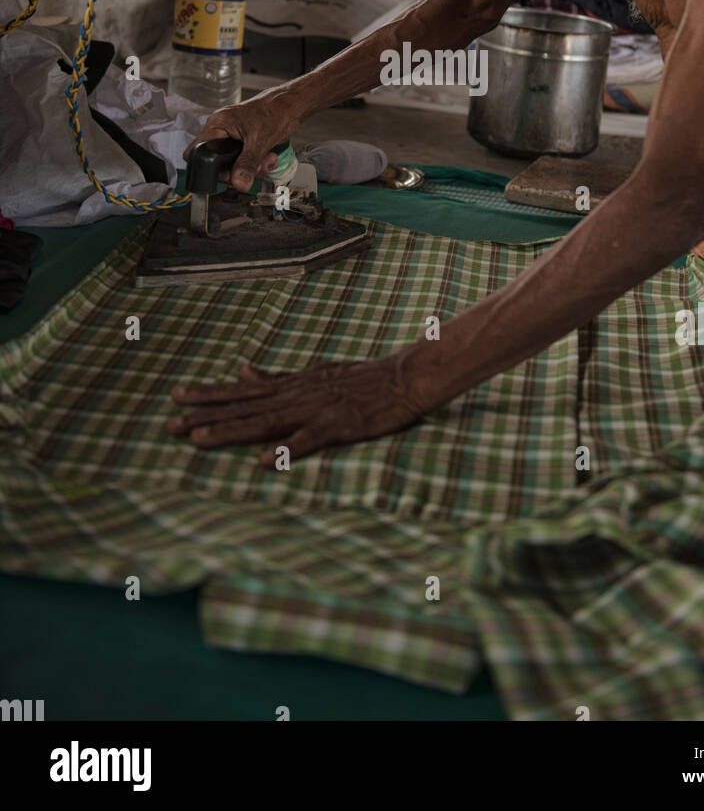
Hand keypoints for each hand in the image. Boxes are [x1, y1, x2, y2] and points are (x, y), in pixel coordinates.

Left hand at [168, 357, 428, 465]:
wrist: (404, 377)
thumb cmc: (362, 378)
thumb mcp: (313, 373)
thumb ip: (276, 378)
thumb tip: (242, 370)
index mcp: (291, 384)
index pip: (243, 390)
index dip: (209, 395)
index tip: (176, 397)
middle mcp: (296, 395)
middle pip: (244, 407)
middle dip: (206, 416)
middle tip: (170, 425)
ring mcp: (316, 410)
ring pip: (265, 422)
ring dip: (231, 430)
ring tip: (199, 439)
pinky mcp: (338, 426)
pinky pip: (308, 440)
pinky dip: (285, 449)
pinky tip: (262, 461)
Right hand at [183, 91, 295, 191]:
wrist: (291, 105)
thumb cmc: (275, 111)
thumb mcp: (259, 141)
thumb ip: (247, 164)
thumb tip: (238, 183)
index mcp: (217, 125)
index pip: (196, 151)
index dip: (205, 168)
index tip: (225, 175)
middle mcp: (221, 131)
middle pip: (217, 163)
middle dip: (238, 170)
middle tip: (255, 168)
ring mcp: (232, 138)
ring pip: (233, 165)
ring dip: (252, 168)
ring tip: (267, 160)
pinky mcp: (243, 143)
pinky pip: (244, 161)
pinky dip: (256, 164)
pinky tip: (269, 158)